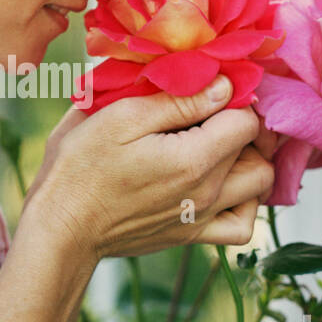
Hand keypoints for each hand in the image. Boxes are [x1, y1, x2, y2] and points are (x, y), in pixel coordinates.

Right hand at [25, 78, 275, 261]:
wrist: (61, 227)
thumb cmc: (79, 167)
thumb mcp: (120, 117)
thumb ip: (177, 100)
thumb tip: (224, 85)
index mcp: (194, 158)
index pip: (248, 120)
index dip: (235, 97)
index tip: (209, 90)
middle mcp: (208, 192)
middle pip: (260, 150)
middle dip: (245, 125)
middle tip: (215, 112)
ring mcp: (203, 218)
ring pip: (261, 186)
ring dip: (250, 160)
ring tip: (220, 145)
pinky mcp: (192, 236)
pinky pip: (242, 227)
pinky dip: (245, 204)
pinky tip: (223, 187)